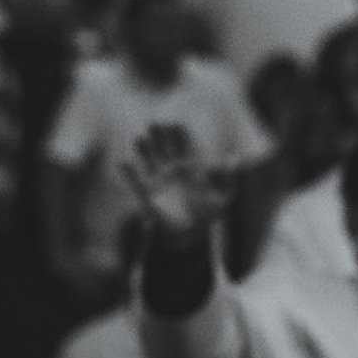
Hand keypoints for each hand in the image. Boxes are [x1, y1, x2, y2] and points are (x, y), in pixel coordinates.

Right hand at [124, 123, 229, 241]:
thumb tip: (235, 159)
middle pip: (164, 147)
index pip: (184, 146)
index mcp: (190, 167)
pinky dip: (129, 174)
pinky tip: (123, 163)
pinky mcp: (147, 195)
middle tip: (155, 123)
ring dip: (143, 149)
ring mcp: (159, 181)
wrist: (190, 235)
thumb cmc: (208, 215)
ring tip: (139, 138)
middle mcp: (172, 170)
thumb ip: (228, 178)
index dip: (180, 135)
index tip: (177, 124)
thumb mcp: (223, 197)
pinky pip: (136, 182)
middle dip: (159, 136)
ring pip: (149, 160)